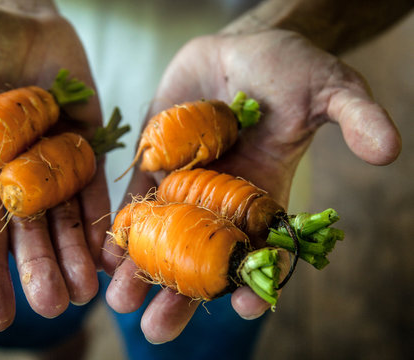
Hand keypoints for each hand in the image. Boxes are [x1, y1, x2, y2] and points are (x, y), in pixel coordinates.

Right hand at [0, 1, 107, 331]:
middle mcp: (20, 174)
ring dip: (77, 255)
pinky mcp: (88, 142)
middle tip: (55, 307)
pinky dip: (102, 217)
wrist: (22, 18)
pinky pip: (95, 186)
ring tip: (86, 293)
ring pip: (67, 218)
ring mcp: (56, 160)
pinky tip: (111, 250)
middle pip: (31, 233)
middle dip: (41, 269)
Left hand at [102, 29, 400, 342]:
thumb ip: (355, 115)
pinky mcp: (155, 167)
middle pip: (203, 260)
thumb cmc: (287, 68)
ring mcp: (186, 188)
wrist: (236, 50)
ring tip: (119, 301)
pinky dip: (122, 229)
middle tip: (156, 330)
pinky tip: (105, 254)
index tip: (246, 307)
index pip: (265, 251)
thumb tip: (389, 149)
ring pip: (163, 239)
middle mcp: (223, 203)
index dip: (259, 280)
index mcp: (266, 197)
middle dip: (181, 295)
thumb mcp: (327, 87)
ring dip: (140, 272)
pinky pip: (137, 204)